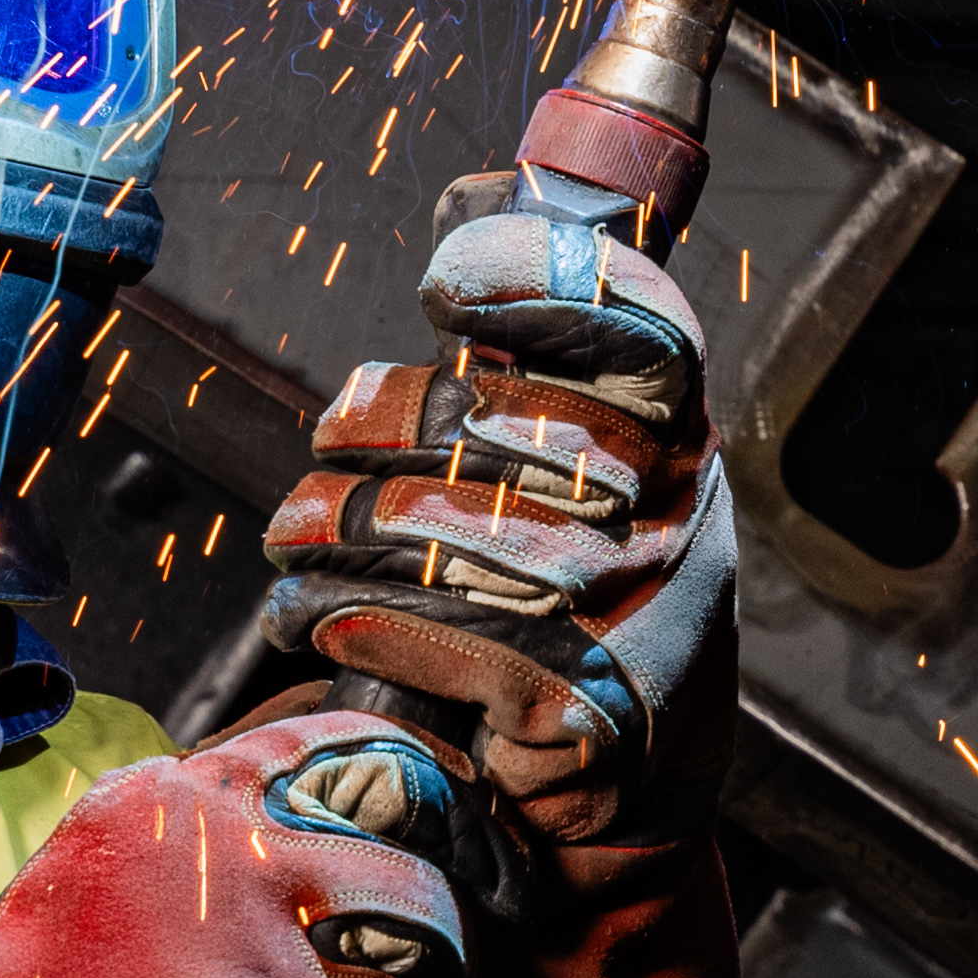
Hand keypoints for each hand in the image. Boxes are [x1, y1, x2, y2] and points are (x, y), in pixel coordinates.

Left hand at [262, 200, 738, 863]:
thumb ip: (552, 352)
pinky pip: (412, 627)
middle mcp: (669, 511)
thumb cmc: (593, 593)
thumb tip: (480, 191)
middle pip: (474, 420)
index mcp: (679, 434)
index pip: (633, 317)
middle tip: (331, 455)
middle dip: (365, 434)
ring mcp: (627, 609)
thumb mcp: (607, 463)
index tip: (443, 284)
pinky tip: (310, 611)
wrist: (633, 785)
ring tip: (297, 538)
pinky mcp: (569, 700)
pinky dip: (337, 614)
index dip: (535, 277)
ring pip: (422, 528)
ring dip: (325, 531)